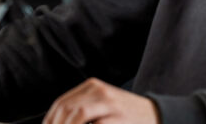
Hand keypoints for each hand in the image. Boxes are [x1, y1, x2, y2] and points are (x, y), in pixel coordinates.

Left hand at [43, 78, 158, 123]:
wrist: (155, 114)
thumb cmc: (124, 114)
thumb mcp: (102, 104)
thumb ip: (82, 111)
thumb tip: (57, 121)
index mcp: (92, 86)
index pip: (62, 103)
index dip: (50, 120)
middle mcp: (100, 91)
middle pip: (67, 109)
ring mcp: (110, 104)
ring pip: (79, 114)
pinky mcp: (119, 118)